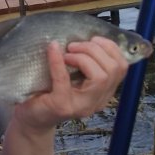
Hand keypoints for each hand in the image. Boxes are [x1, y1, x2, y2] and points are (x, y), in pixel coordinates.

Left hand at [14, 37, 128, 131]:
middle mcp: (97, 101)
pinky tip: (53, 49)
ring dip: (83, 57)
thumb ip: (86, 63)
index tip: (93, 39)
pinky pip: (64, 80)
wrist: (32, 118)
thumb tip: (89, 36)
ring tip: (67, 53)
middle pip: (113, 70)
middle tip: (74, 46)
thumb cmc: (51, 93)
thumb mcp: (74, 77)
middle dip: (95, 50)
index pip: (122, 68)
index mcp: (103, 93)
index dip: (111, 48)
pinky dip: (57, 61)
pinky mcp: (62, 106)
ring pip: (100, 77)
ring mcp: (81, 106)